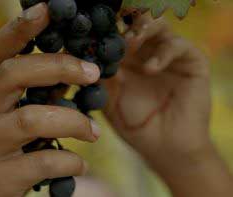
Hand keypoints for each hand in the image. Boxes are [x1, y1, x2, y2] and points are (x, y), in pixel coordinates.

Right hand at [0, 3, 100, 196]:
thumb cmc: (15, 155)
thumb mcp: (23, 121)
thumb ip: (42, 97)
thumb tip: (82, 70)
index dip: (19, 29)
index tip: (47, 10)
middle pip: (11, 75)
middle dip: (57, 67)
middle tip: (93, 72)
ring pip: (30, 119)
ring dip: (73, 122)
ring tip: (94, 132)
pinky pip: (42, 161)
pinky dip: (71, 161)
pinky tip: (80, 165)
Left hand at [104, 14, 232, 195]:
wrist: (166, 148)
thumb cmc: (135, 125)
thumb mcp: (110, 102)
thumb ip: (100, 80)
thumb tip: (87, 59)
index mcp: (126, 60)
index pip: (116, 36)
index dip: (106, 35)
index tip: (95, 40)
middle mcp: (147, 53)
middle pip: (136, 26)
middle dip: (125, 29)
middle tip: (116, 38)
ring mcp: (169, 56)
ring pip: (158, 27)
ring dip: (143, 31)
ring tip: (131, 42)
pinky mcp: (191, 62)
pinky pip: (178, 47)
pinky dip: (163, 53)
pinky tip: (150, 69)